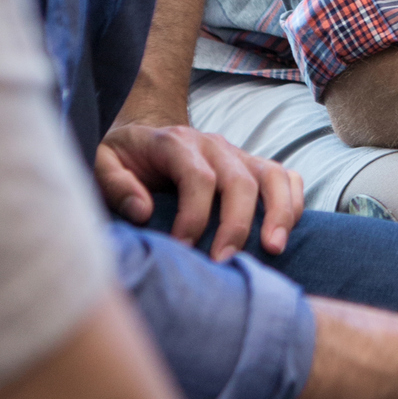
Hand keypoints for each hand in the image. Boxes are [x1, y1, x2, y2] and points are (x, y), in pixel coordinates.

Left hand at [95, 123, 304, 260]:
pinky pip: (286, 177)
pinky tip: (285, 233)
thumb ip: (115, 184)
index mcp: (176, 142)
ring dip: (279, 213)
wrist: (142, 137)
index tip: (183, 249)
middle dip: (236, 224)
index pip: (198, 176)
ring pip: (273, 176)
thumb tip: (142, 211)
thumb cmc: (122, 159)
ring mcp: (237, 154)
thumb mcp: (102, 164)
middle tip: (223, 261)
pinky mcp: (252, 166)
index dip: (194, 216)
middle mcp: (213, 144)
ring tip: (273, 249)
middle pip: (239, 180)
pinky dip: (294, 202)